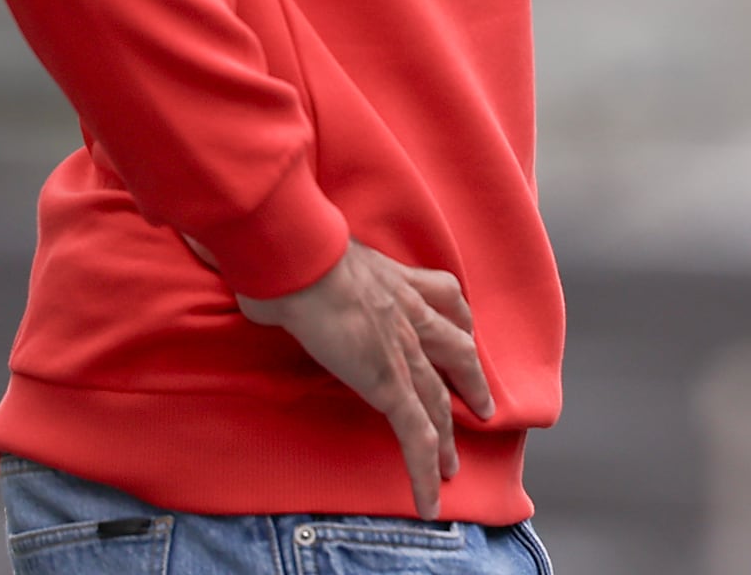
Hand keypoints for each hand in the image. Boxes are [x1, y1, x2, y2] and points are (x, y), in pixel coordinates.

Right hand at [236, 239, 494, 518]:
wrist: (301, 258)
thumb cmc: (291, 251)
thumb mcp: (311, 256)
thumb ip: (306, 271)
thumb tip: (270, 279)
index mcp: (396, 280)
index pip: (443, 299)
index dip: (457, 321)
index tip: (464, 335)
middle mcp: (411, 312)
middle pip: (455, 351)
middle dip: (469, 381)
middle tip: (481, 406)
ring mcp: (405, 349)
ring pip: (439, 401)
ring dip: (448, 435)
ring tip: (452, 465)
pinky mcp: (388, 383)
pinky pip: (415, 433)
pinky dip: (424, 468)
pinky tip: (430, 498)